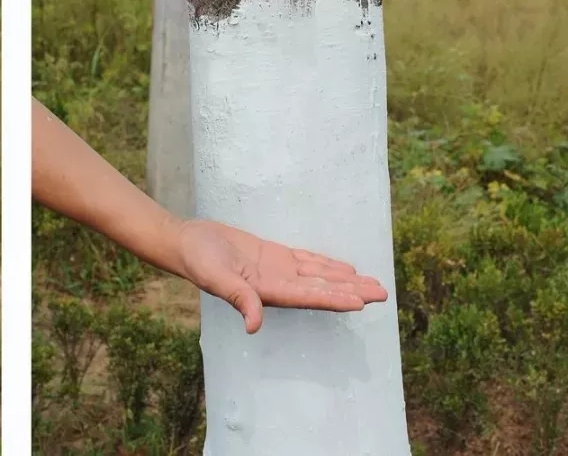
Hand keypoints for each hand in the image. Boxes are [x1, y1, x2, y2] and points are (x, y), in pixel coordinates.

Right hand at [175, 220, 388, 333]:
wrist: (186, 242)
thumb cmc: (198, 260)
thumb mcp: (216, 278)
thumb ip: (239, 299)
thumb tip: (254, 325)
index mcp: (266, 292)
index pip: (307, 296)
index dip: (334, 298)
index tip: (360, 301)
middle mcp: (276, 285)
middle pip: (321, 289)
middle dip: (351, 291)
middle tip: (382, 293)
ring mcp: (276, 270)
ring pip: (318, 276)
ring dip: (345, 279)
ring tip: (373, 282)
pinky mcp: (271, 255)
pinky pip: (305, 261)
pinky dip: (326, 264)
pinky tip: (344, 267)